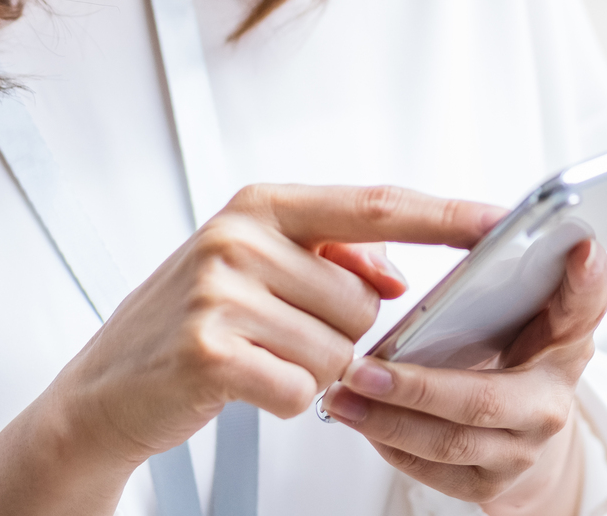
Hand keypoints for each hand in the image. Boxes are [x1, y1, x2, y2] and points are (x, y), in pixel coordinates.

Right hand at [0, 184, 502, 515]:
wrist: (103, 391)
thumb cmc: (188, 326)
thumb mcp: (255, 268)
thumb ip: (329, 259)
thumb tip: (399, 274)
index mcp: (261, 204)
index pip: (377, 204)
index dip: (447, 215)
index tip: (503, 220)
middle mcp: (240, 236)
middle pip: (365, 303)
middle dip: (339, 337)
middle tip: (279, 338)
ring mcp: (221, 291)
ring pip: (340, 352)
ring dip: (310, 373)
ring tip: (258, 360)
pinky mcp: (211, 351)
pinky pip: (303, 390)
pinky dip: (285, 402)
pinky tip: (245, 387)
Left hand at [322, 240, 606, 514]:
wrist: (520, 427)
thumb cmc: (505, 345)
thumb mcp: (511, 304)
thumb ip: (489, 268)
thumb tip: (434, 243)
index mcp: (566, 337)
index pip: (584, 303)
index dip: (587, 279)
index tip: (581, 248)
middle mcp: (552, 397)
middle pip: (487, 397)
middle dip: (418, 387)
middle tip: (362, 368)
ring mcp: (525, 447)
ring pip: (451, 441)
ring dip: (387, 418)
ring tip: (341, 395)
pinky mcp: (494, 483)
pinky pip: (435, 471)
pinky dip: (391, 445)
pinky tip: (359, 419)